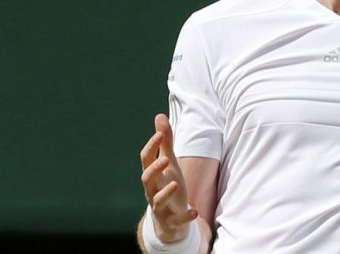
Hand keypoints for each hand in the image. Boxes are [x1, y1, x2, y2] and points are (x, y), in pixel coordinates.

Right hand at [140, 113, 197, 241]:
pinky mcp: (172, 222)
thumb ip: (165, 142)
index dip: (151, 146)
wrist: (170, 221)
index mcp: (152, 175)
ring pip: (157, 202)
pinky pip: (177, 220)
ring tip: (176, 184)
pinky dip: (185, 216)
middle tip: (166, 159)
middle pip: (146, 179)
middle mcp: (152, 191)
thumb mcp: (169, 164)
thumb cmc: (168, 186)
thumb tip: (159, 116)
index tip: (159, 133)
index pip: (145, 159)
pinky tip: (194, 211)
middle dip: (155, 169)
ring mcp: (161, 208)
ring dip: (166, 193)